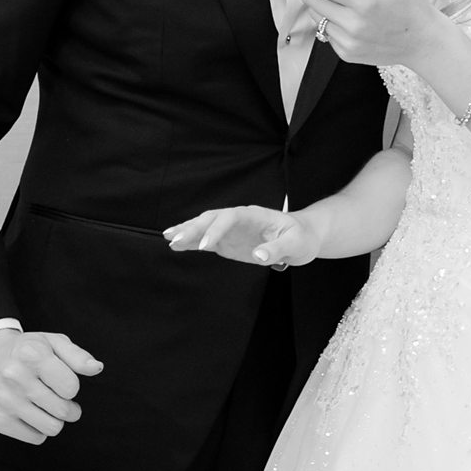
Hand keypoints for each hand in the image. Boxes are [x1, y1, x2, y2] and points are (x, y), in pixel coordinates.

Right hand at [0, 325, 103, 445]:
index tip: (62, 382)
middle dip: (70, 408)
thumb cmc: (25, 350)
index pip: (71, 388)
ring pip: (51, 428)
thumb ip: (77, 356)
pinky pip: (35, 437)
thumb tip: (97, 368)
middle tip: (62, 400)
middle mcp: (15, 377)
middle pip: (63, 411)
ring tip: (49, 408)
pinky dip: (39, 429)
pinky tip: (32, 414)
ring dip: (56, 420)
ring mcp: (4, 401)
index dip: (71, 386)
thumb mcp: (52, 343)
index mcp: (32, 355)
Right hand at [164, 205, 314, 268]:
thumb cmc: (301, 238)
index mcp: (254, 215)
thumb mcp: (296, 244)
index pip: (229, 217)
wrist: (301, 237)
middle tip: (175, 240)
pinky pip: (206, 240)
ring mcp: (231, 230)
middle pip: (211, 219)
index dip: (216, 230)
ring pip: (204, 227)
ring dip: (186, 232)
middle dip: (192, 229)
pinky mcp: (227, 242)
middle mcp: (238, 219)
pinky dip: (191, 242)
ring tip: (168, 239)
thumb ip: (278, 249)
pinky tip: (175, 246)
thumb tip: (258, 255)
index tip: (206, 246)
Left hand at [295, 0, 436, 68]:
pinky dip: (332, 23)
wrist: (423, 42)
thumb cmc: (409, 7)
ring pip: (316, 17)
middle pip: (311, 1)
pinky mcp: (347, 54)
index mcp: (365, 2)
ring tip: (344, 3)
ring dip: (323, 6)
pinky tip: (351, 21)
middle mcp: (353, 25)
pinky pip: (326, 33)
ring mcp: (348, 42)